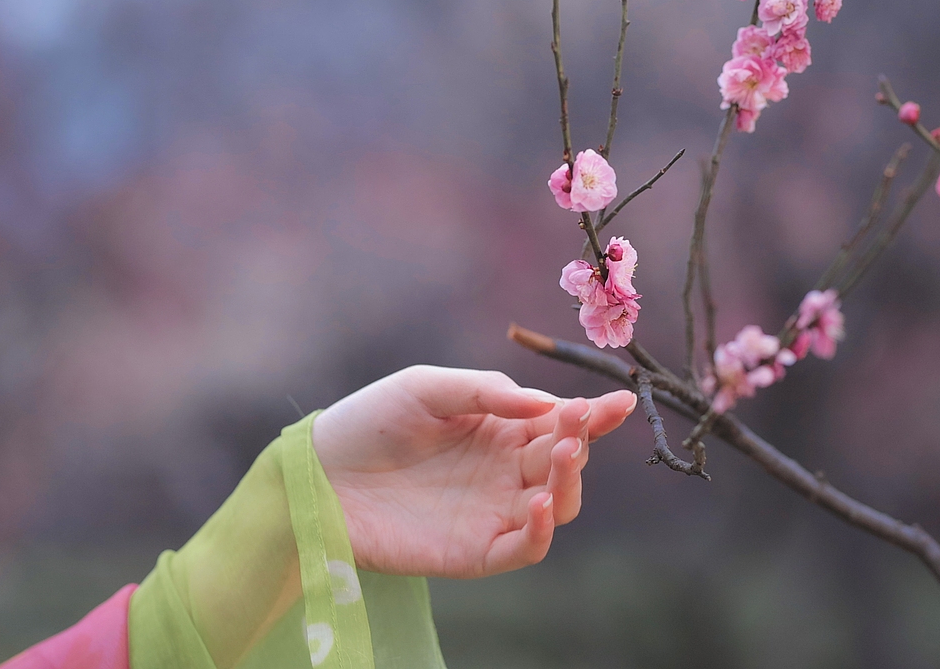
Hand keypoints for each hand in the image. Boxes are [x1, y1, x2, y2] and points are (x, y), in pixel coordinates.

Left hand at [312, 365, 635, 578]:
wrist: (318, 474)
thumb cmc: (370, 422)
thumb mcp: (427, 388)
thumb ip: (485, 393)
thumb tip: (546, 405)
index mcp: (500, 428)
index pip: (560, 422)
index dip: (594, 414)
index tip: (621, 399)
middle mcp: (505, 471)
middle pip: (565, 462)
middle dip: (581, 441)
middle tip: (578, 424)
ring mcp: (492, 512)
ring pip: (556, 505)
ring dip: (569, 483)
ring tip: (564, 456)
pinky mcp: (473, 550)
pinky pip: (522, 548)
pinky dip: (539, 532)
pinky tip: (535, 503)